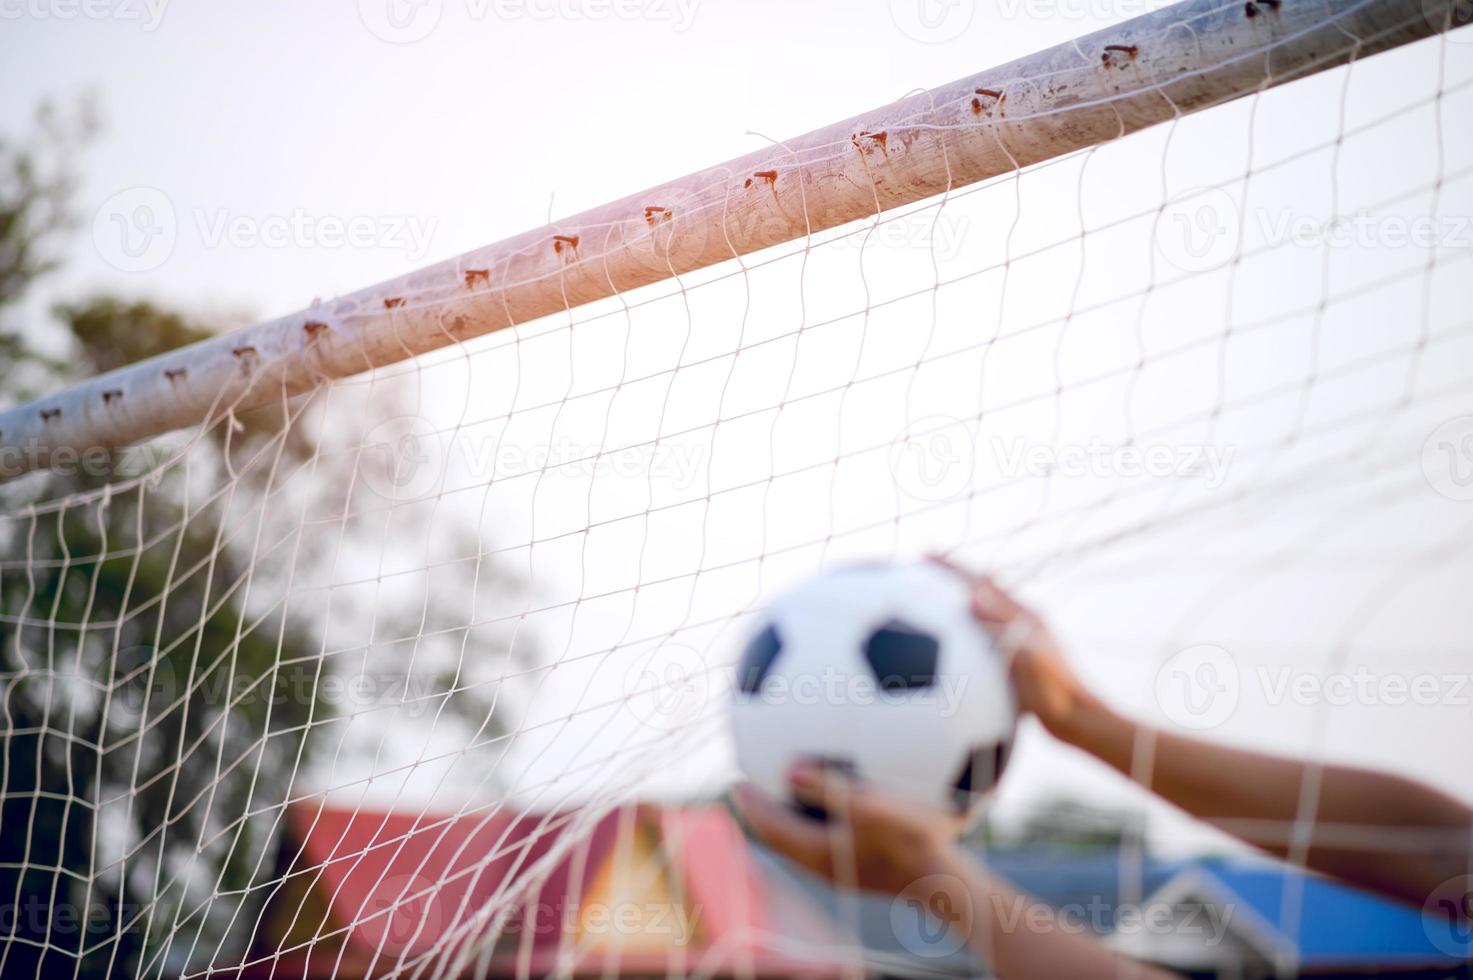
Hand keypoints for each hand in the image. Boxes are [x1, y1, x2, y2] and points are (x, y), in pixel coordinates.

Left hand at [731, 762, 961, 896]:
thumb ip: (828, 789)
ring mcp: (842, 869)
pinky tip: (837, 798)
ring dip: (788, 813)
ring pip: (802, 839)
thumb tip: (792, 770)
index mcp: (815, 852)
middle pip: (780, 835)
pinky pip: (826, 838)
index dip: (750, 803)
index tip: (736, 779)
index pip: (768, 827)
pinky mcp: (861, 867)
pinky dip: (816, 817)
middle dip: (763, 809)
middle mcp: (822, 865)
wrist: (945, 881)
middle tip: (752, 782)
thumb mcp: (869, 808)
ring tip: (785, 787)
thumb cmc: (910, 842)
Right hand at [931, 557, 1098, 743]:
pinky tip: (947, 651)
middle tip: (924, 569)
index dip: (952, 569)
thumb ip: (1003, 625)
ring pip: (979, 617)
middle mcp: (1019, 624)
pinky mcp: (1014, 664)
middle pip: (979, 593)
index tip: (926, 555)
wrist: (1077, 721)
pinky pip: (980, 642)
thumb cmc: (1056, 691)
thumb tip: (971, 597)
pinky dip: (960, 637)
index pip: (980, 584)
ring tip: (930, 604)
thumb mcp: (1028, 655)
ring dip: (955, 606)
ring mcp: (1017, 643)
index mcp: (1022, 616)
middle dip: (951, 580)